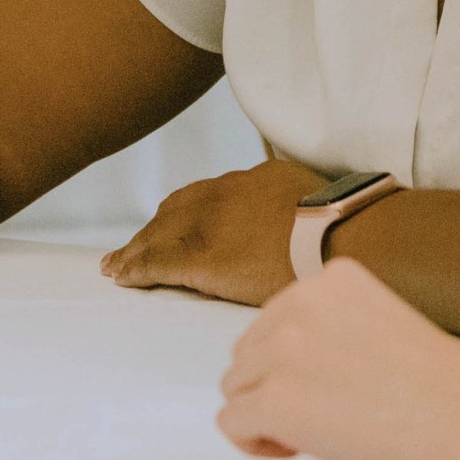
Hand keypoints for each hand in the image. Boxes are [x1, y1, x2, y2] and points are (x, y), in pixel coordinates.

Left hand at [99, 158, 326, 304]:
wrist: (339, 235)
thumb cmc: (343, 227)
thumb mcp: (318, 201)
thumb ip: (298, 210)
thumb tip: (306, 227)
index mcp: (252, 182)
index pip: (206, 195)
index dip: (183, 212)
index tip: (171, 224)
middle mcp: (224, 195)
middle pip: (174, 211)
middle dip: (152, 229)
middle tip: (132, 246)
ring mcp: (209, 225)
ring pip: (159, 235)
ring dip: (135, 250)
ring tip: (117, 265)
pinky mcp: (201, 258)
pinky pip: (157, 263)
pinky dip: (136, 269)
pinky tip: (123, 277)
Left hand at [218, 260, 459, 459]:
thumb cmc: (439, 384)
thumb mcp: (378, 321)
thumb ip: (332, 326)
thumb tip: (296, 366)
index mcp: (328, 281)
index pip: (275, 321)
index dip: (293, 364)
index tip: (327, 388)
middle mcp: (298, 304)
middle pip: (249, 353)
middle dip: (273, 386)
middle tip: (323, 415)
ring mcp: (282, 350)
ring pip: (235, 386)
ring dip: (264, 413)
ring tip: (314, 432)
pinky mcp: (274, 398)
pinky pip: (231, 423)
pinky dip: (253, 442)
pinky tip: (294, 449)